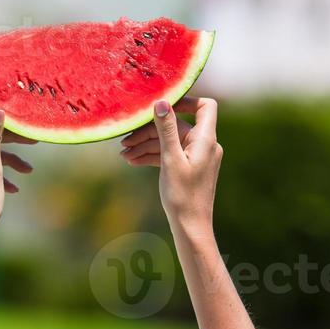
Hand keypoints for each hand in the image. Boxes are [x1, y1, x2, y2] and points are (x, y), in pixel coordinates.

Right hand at [120, 97, 221, 233]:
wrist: (191, 227)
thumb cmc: (183, 195)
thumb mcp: (170, 159)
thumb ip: (167, 129)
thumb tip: (162, 102)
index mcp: (205, 139)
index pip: (204, 106)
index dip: (184, 101)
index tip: (160, 105)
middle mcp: (204, 145)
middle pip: (177, 126)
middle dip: (150, 131)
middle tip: (126, 140)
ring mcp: (196, 157)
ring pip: (170, 142)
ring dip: (147, 145)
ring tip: (124, 154)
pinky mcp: (188, 168)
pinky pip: (170, 155)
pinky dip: (153, 156)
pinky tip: (132, 161)